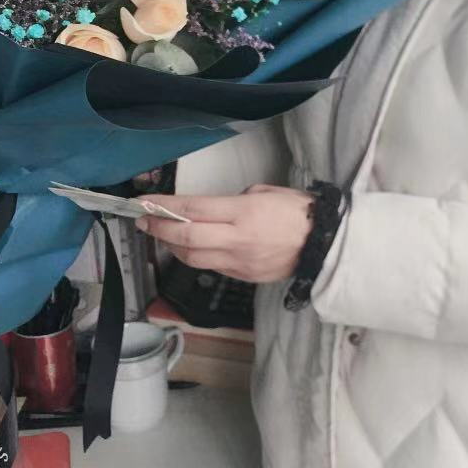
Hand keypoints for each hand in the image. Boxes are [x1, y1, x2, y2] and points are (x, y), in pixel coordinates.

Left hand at [136, 185, 312, 282]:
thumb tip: (213, 210)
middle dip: (159, 229)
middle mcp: (237, 239)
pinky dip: (196, 257)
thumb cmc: (299, 211)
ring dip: (172, 247)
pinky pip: (212, 267)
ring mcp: (239, 262)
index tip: (143, 203)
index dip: (163, 207)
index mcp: (244, 212)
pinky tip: (191, 248)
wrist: (324, 245)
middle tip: (143, 220)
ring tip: (162, 235)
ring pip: (194, 258)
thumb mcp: (266, 191)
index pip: (193, 210)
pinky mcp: (243, 276)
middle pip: (186, 238)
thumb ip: (234, 200)